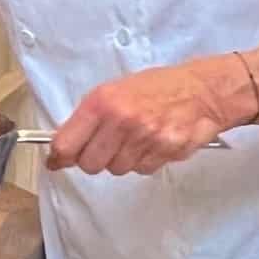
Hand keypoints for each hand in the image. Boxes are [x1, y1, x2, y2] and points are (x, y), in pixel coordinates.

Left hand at [47, 56, 253, 175]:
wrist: (202, 91)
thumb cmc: (156, 88)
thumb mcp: (114, 90)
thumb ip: (89, 117)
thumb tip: (64, 146)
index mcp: (102, 102)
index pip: (66, 142)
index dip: (59, 156)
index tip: (56, 160)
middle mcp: (121, 120)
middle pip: (89, 164)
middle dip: (92, 160)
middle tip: (104, 147)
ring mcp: (145, 137)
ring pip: (116, 169)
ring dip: (120, 160)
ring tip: (134, 139)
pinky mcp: (165, 151)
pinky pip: (141, 170)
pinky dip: (143, 161)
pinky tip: (151, 143)